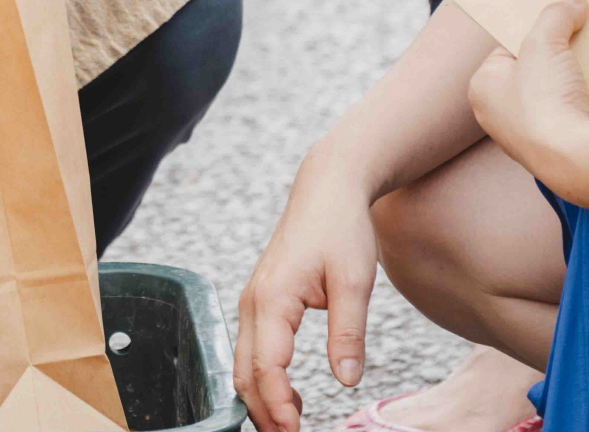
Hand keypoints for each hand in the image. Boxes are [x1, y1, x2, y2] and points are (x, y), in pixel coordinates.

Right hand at [235, 157, 378, 431]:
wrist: (325, 189)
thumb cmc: (340, 228)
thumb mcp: (355, 280)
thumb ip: (348, 331)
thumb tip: (346, 380)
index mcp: (274, 296)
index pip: (268, 364)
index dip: (278, 404)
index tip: (297, 431)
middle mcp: (253, 300)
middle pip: (244, 370)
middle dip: (263, 412)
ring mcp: (253, 299)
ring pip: (242, 362)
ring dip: (261, 398)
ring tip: (292, 427)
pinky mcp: (260, 300)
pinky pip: (250, 348)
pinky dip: (262, 379)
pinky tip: (291, 397)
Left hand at [469, 0, 588, 207]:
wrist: (576, 160)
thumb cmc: (545, 103)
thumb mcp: (544, 43)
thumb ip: (555, 16)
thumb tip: (572, 0)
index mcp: (482, 88)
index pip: (507, 49)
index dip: (533, 33)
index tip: (556, 22)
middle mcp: (501, 114)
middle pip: (536, 70)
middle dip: (559, 54)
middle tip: (578, 35)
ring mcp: (531, 135)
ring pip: (557, 93)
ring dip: (574, 76)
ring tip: (586, 57)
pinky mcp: (559, 149)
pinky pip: (571, 113)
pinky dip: (583, 99)